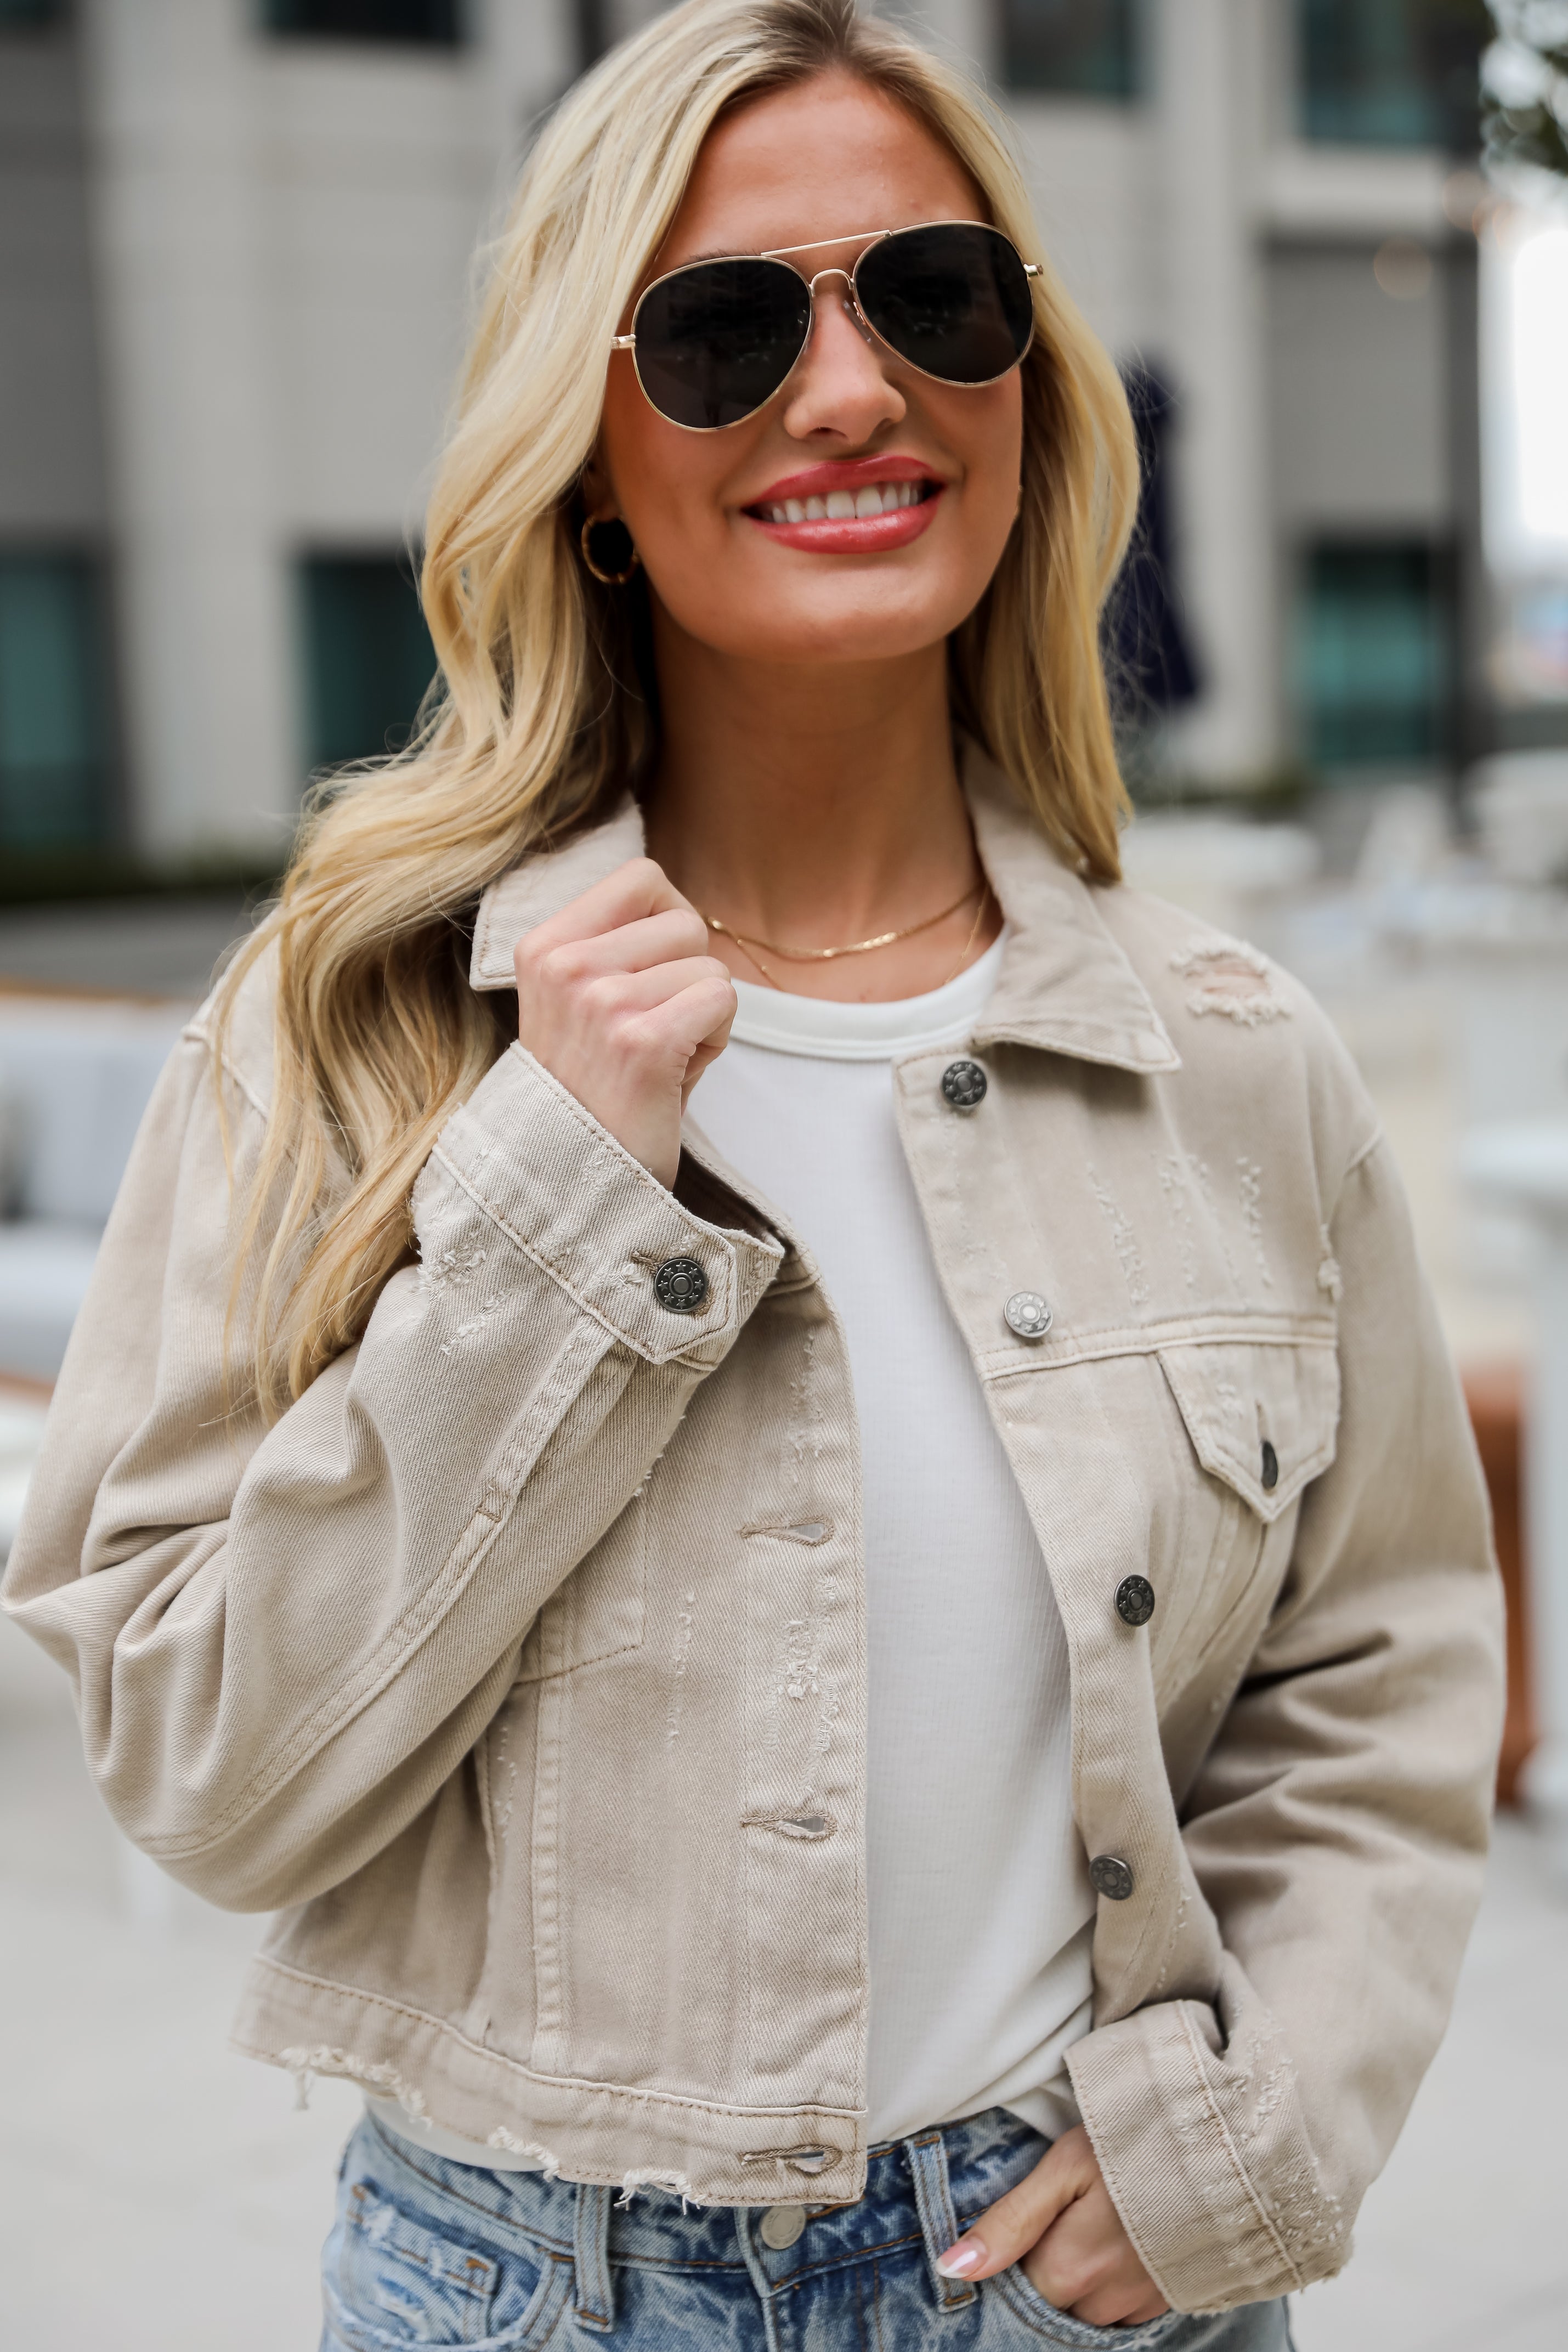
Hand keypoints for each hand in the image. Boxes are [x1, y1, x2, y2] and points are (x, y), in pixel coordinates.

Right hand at [513, 858, 735, 1190]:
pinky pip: (722, 999)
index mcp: (544, 946)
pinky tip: (675, 1074)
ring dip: (704, 1014)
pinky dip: (716, 1040)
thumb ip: (618, 945)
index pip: (642, 877)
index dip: (670, 920)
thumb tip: (677, 903)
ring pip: (710, 965)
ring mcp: (601, 1000)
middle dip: (690, 976)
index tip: (653, 972)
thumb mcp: (581, 1000)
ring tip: (660, 1058)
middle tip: (652, 1032)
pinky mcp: (642, 1041)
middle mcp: (565, 965)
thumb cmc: (594, 1088)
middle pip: (685, 922)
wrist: (574, 1179)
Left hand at [935, 2125, 1167, 2327]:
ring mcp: (1139, 2306)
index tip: (1027, 2222)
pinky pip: (1125, 2309)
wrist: (1229, 2152)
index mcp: (1070, 2269)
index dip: (1013, 2256)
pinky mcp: (1169, 2300)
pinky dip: (1115, 2284)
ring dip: (1082, 2280)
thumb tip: (950, 2269)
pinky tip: (1122, 2243)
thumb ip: (1009, 2222)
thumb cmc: (1138, 2146)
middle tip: (1063, 2216)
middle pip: (1053, 2301)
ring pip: (1089, 2310)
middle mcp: (1103, 2302)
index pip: (1017, 2288)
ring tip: (1093, 2225)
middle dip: (1048, 2269)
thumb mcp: (1065, 2166)